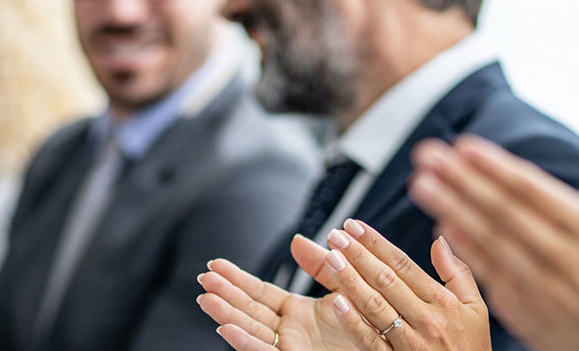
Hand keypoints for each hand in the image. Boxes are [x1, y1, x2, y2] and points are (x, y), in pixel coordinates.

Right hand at [197, 254, 366, 350]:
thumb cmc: (374, 329)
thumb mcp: (346, 289)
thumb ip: (323, 266)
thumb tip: (295, 239)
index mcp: (299, 314)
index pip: (260, 294)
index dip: (237, 280)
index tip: (215, 265)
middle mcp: (290, 332)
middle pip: (249, 311)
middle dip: (225, 294)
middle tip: (203, 277)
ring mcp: (291, 348)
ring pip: (252, 331)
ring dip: (227, 314)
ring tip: (206, 297)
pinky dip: (245, 342)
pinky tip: (226, 327)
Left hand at [319, 219, 488, 350]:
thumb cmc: (472, 347)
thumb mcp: (476, 309)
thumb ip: (458, 273)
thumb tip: (440, 239)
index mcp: (443, 302)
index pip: (403, 265)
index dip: (377, 243)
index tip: (355, 226)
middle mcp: (426, 319)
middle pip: (386, 281)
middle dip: (358, 254)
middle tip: (336, 234)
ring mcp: (410, 342)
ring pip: (376, 306)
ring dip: (350, 280)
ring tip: (331, 258)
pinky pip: (371, 341)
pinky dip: (354, 322)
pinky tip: (336, 302)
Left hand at [409, 136, 578, 350]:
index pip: (533, 191)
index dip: (495, 167)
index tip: (463, 146)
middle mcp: (565, 260)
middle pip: (501, 212)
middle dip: (459, 180)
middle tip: (425, 155)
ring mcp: (546, 291)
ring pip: (490, 244)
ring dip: (452, 211)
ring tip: (421, 186)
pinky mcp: (536, 318)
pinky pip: (493, 282)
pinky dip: (468, 255)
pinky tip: (446, 233)